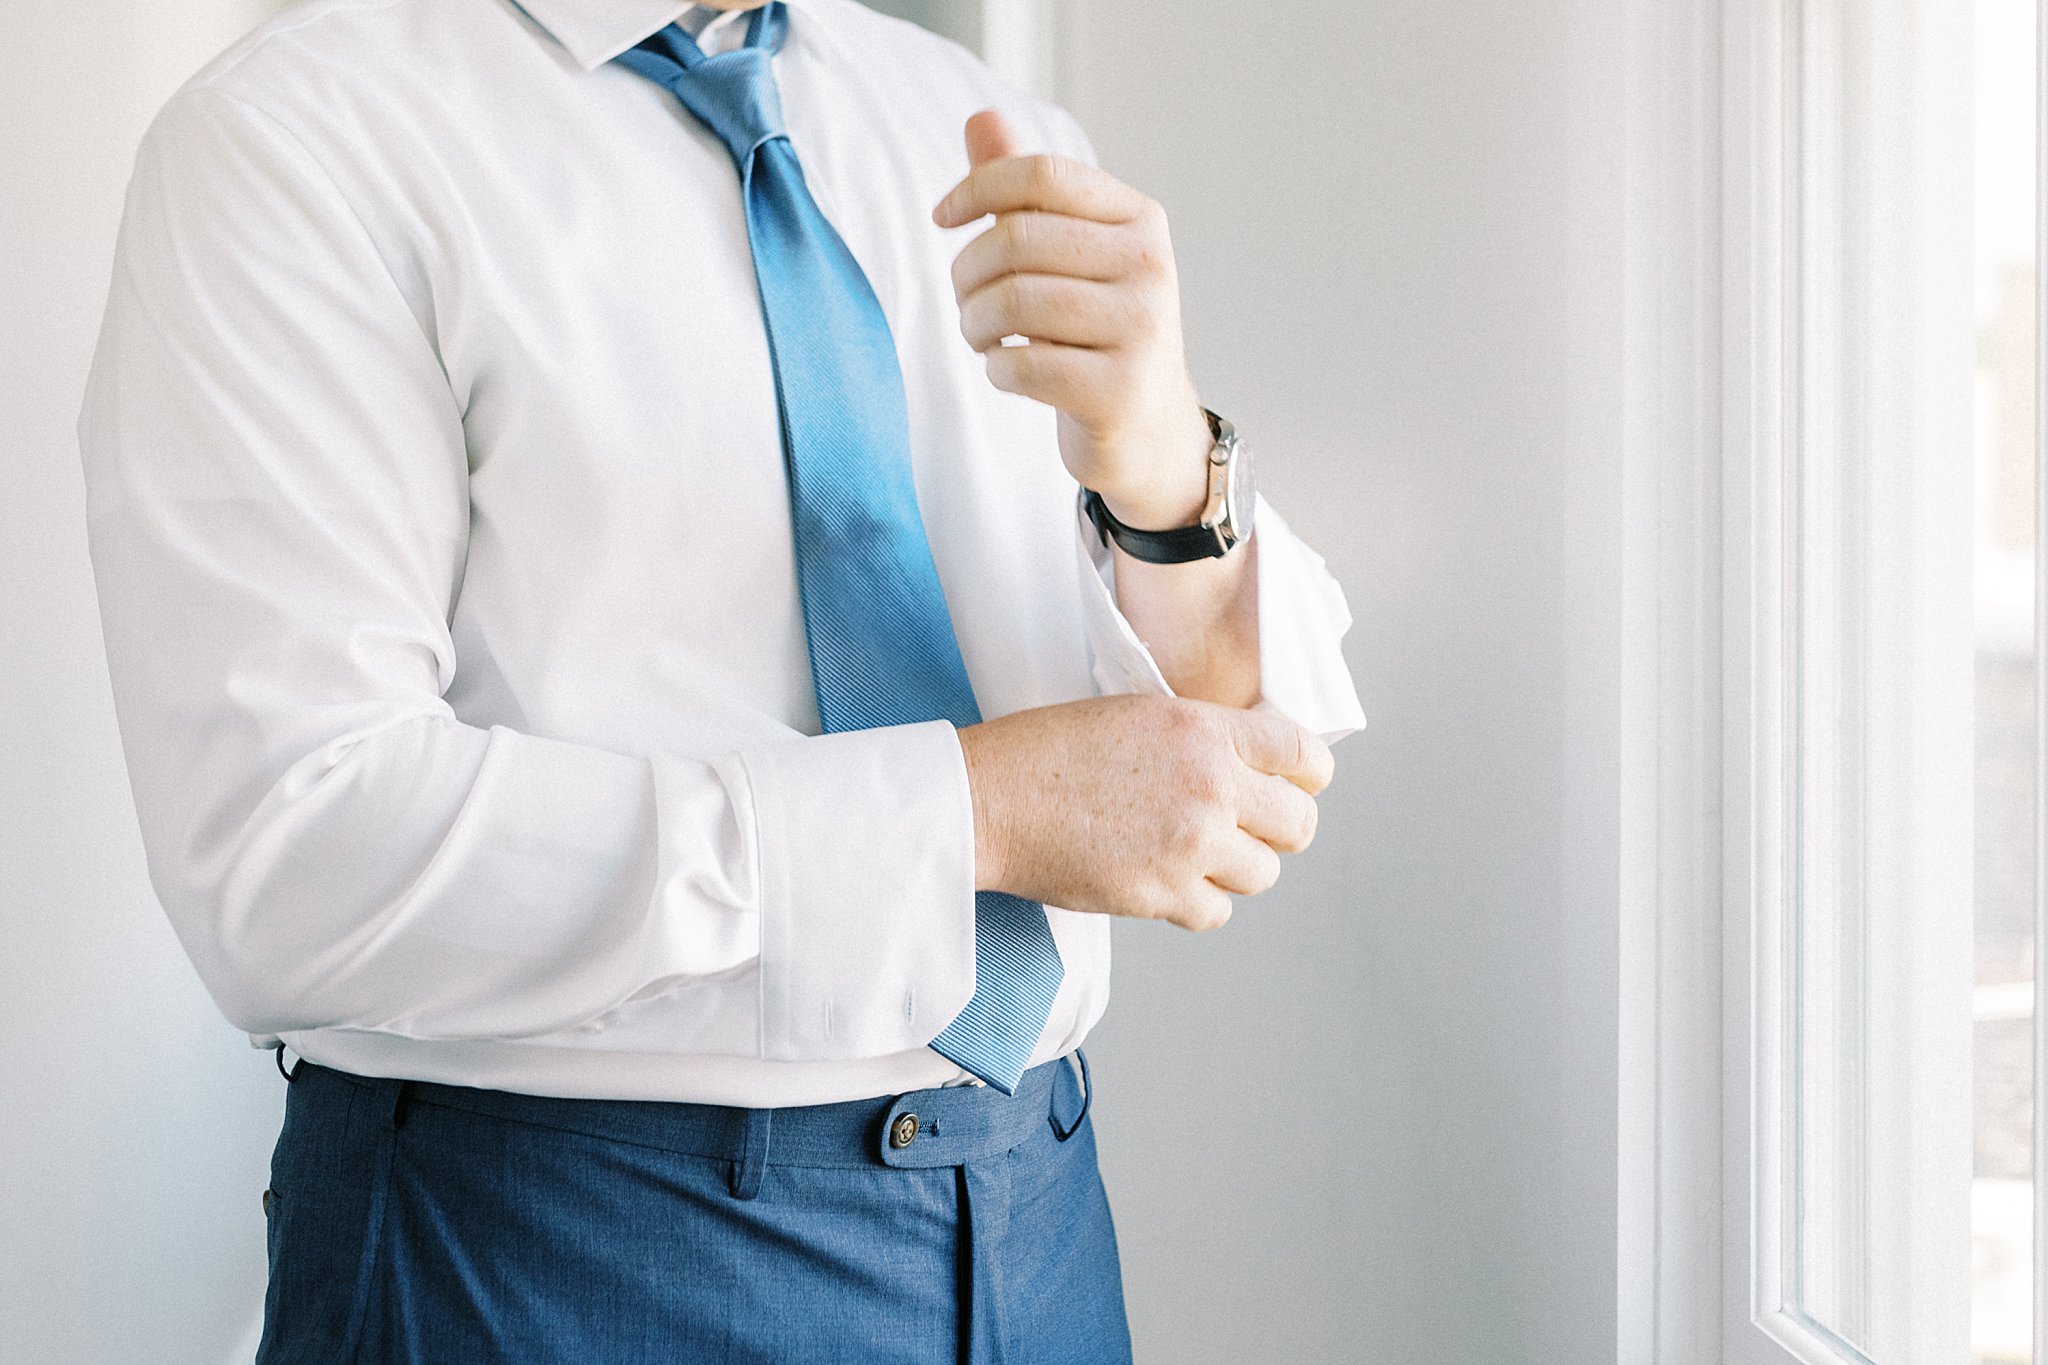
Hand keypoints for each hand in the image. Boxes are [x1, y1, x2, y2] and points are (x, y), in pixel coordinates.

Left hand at [934, 111, 1214, 530]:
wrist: (1150, 428)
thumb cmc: (1097, 331)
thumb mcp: (1070, 255)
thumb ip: (1026, 192)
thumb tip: (980, 119)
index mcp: (1139, 220)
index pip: (1041, 174)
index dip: (977, 188)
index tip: (943, 217)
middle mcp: (1150, 267)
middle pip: (1017, 239)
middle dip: (967, 272)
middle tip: (965, 300)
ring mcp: (1141, 331)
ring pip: (1013, 303)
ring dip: (974, 323)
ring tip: (981, 336)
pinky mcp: (1119, 391)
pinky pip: (1022, 366)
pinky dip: (997, 370)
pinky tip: (1008, 371)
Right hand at [955, 695, 1333, 931]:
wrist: (988, 800)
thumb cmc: (1046, 751)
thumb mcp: (1136, 714)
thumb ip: (1201, 738)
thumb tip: (1248, 768)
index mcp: (1203, 730)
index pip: (1303, 754)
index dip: (1307, 775)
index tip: (1298, 785)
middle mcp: (1210, 786)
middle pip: (1300, 824)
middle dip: (1278, 828)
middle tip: (1248, 828)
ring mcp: (1190, 844)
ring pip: (1263, 873)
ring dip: (1234, 867)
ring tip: (1191, 852)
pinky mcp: (1163, 894)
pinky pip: (1217, 911)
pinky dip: (1197, 902)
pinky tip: (1163, 878)